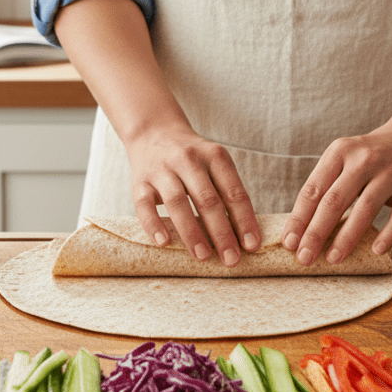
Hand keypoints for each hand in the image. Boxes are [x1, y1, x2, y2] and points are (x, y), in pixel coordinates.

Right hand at [125, 123, 260, 266]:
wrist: (154, 131)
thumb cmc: (192, 158)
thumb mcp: (214, 163)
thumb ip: (227, 192)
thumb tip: (244, 236)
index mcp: (214, 156)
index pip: (233, 192)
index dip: (244, 220)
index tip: (252, 246)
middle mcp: (188, 160)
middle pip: (208, 199)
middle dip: (221, 233)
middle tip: (231, 260)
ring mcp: (162, 169)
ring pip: (177, 201)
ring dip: (192, 231)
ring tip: (203, 256)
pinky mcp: (139, 180)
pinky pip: (144, 204)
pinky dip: (153, 224)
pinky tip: (164, 242)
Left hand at [281, 119, 391, 263]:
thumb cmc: (371, 156)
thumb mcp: (345, 159)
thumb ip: (327, 187)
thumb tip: (301, 229)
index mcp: (339, 152)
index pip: (313, 189)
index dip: (299, 218)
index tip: (288, 243)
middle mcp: (363, 159)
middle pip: (334, 200)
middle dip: (316, 232)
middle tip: (304, 257)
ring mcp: (391, 173)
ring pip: (364, 208)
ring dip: (347, 237)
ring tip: (333, 258)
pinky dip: (387, 234)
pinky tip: (375, 251)